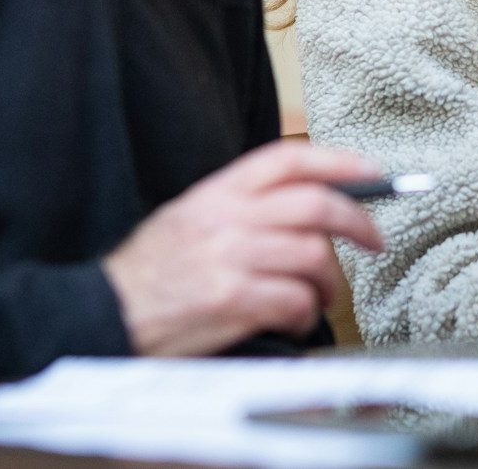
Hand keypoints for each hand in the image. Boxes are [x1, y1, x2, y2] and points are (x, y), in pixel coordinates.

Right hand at [103, 141, 384, 356]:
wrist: (103, 313)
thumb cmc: (152, 269)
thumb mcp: (191, 215)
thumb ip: (244, 204)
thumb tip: (310, 202)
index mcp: (219, 191)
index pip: (290, 159)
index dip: (339, 161)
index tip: (374, 173)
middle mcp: (228, 218)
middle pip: (316, 205)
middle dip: (358, 222)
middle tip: (375, 240)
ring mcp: (230, 259)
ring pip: (313, 256)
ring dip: (330, 280)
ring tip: (323, 294)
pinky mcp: (231, 301)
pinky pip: (294, 300)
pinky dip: (307, 312)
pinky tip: (297, 318)